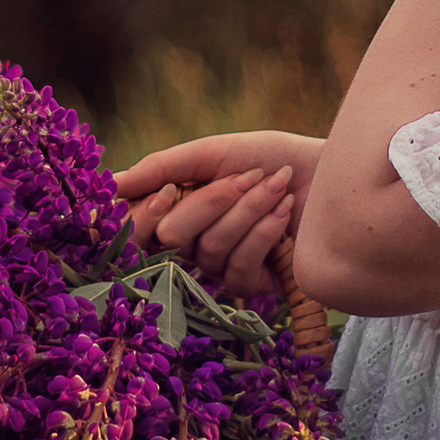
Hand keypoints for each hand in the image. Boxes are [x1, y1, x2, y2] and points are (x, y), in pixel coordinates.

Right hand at [112, 131, 324, 297]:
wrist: (330, 174)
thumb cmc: (271, 158)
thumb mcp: (213, 153)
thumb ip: (161, 167)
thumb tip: (108, 183)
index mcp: (177, 211)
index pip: (138, 228)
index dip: (146, 215)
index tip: (169, 190)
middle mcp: (192, 245)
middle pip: (170, 238)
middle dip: (211, 201)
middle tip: (246, 176)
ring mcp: (219, 269)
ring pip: (209, 249)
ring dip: (248, 210)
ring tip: (278, 185)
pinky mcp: (250, 285)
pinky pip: (238, 267)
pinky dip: (264, 233)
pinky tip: (285, 214)